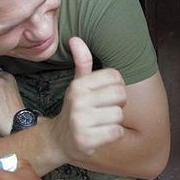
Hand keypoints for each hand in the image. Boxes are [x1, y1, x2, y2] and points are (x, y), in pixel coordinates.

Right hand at [51, 37, 125, 162]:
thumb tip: (75, 39)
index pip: (115, 76)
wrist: (59, 140)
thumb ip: (81, 62)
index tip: (106, 94)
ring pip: (119, 115)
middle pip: (120, 95)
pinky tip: (101, 133)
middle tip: (106, 109)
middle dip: (118, 104)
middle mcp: (78, 101)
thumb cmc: (75, 109)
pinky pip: (116, 132)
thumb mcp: (77, 85)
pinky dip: (113, 134)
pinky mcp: (87, 140)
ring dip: (114, 121)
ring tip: (101, 122)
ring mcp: (81, 121)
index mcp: (78, 86)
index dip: (116, 86)